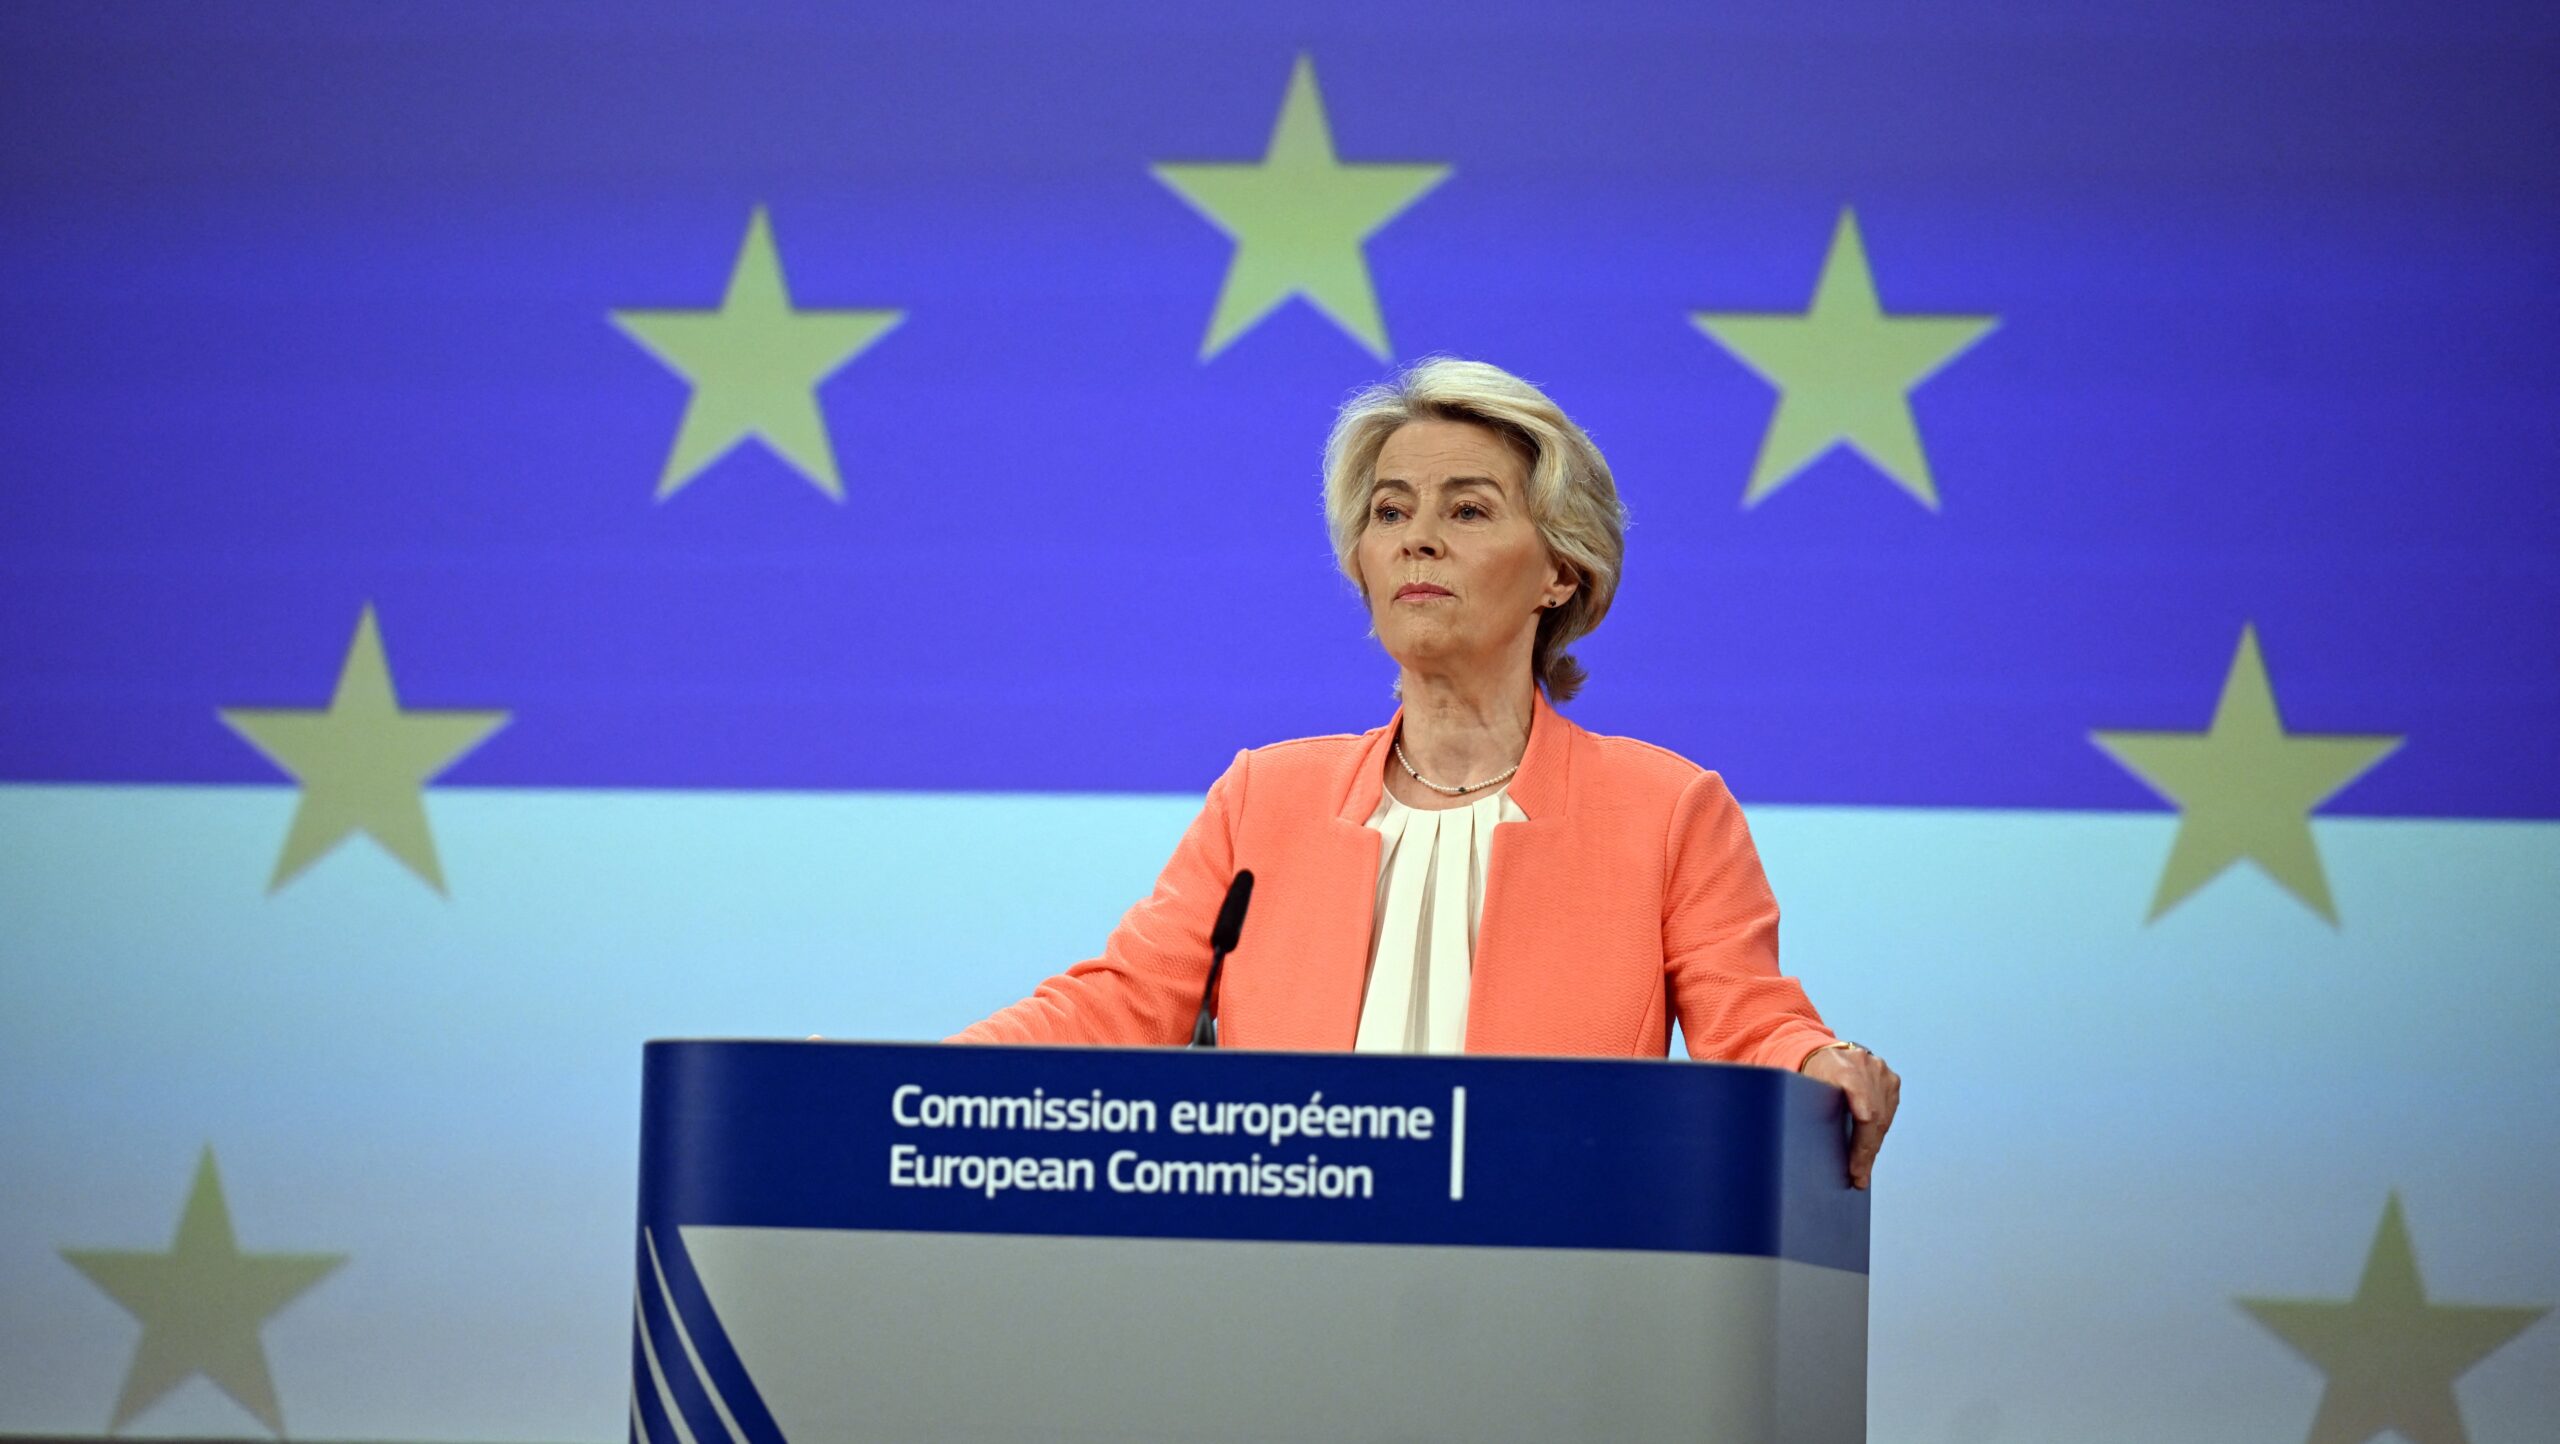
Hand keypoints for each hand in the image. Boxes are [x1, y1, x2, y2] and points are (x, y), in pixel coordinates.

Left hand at [1800, 1043, 1898, 1189]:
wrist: (1820, 1053)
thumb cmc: (1805, 1076)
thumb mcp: (1798, 1089)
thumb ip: (1806, 1111)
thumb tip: (1808, 1152)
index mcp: (1841, 1068)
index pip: (1864, 1114)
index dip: (1862, 1146)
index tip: (1856, 1172)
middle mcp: (1865, 1066)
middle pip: (1875, 1119)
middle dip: (1867, 1153)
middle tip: (1858, 1178)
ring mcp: (1880, 1071)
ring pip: (1884, 1117)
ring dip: (1873, 1145)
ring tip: (1862, 1168)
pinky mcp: (1890, 1078)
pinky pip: (1888, 1111)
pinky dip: (1878, 1131)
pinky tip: (1868, 1148)